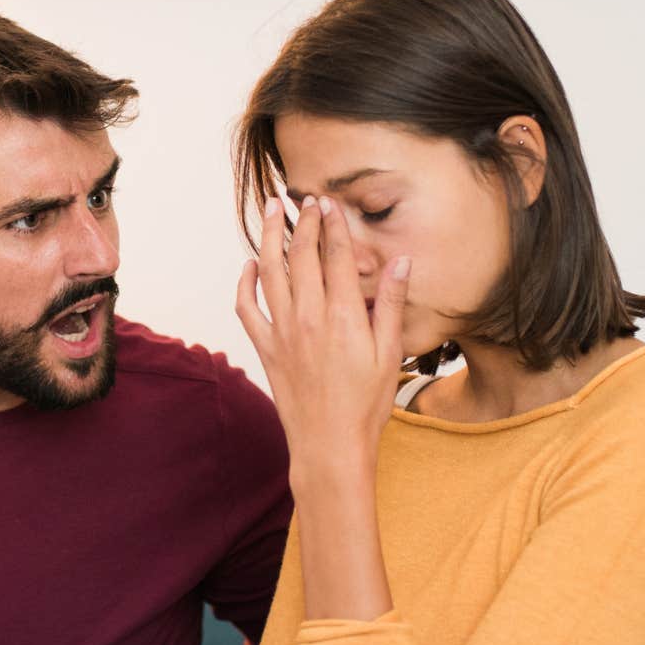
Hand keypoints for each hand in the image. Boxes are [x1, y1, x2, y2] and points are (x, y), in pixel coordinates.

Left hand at [234, 194, 406, 465]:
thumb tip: (400, 262)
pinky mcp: (266, 349)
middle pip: (302, 255)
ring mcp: (283, 332)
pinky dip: (244, 284)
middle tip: (304, 199)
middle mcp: (308, 317)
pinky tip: (249, 266)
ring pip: (270, 272)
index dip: (333, 224)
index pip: (336, 256)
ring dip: (268, 237)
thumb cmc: (366, 405)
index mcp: (343, 316)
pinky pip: (247, 308)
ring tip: (271, 211)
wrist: (330, 445)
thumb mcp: (389, 353)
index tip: (329, 201)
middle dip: (303, 221)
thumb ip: (390, 304)